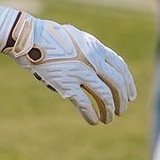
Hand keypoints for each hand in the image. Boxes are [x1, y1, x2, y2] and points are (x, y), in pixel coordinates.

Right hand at [2, 14, 135, 123]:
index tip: (131, 97)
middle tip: (121, 111)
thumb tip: (99, 68)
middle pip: (116, 84)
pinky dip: (92, 114)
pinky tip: (93, 121)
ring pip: (104, 96)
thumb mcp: (75, 39)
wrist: (28, 38)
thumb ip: (89, 52)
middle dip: (121, 100)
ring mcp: (80, 72)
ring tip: (108, 119)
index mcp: (95, 47)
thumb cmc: (48, 38)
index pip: (120, 67)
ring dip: (109, 111)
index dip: (129, 84)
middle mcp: (92, 60)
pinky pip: (85, 104)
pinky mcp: (66, 83)